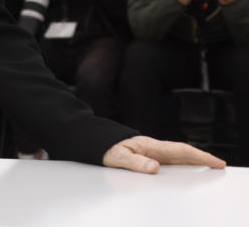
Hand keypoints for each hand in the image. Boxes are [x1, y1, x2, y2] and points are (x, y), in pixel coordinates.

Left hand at [102, 135, 224, 173]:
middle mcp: (152, 147)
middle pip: (182, 153)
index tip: (216, 162)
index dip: (200, 156)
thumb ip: (135, 162)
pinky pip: (167, 159)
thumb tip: (154, 168)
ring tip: (206, 167)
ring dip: (192, 161)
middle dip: (201, 158)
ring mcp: (149, 150)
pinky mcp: (145, 154)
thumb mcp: (117, 157)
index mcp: (150, 146)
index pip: (181, 151)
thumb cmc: (103, 146)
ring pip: (176, 156)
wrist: (90, 137)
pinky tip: (182, 170)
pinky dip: (180, 163)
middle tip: (218, 165)